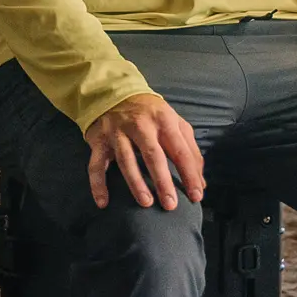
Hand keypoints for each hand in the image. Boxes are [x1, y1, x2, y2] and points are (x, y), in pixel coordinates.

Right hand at [82, 93, 204, 209]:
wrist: (114, 91)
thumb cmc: (151, 114)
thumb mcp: (175, 122)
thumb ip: (190, 150)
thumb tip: (200, 183)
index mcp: (164, 121)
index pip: (180, 151)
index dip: (190, 174)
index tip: (196, 195)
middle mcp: (140, 125)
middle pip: (153, 155)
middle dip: (163, 181)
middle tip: (171, 204)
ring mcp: (118, 133)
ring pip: (126, 160)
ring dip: (136, 183)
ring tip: (146, 203)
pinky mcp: (99, 140)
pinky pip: (96, 164)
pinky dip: (98, 184)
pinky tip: (103, 202)